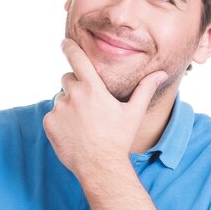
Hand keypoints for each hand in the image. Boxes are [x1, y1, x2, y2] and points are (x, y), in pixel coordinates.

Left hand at [43, 39, 166, 177]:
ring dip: (68, 105)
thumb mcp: (134, 113)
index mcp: (93, 88)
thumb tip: (161, 74)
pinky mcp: (49, 123)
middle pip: (68, 79)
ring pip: (60, 98)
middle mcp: (73, 95)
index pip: (77, 58)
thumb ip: (145, 89)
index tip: (65, 43)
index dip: (70, 47)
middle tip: (89, 106)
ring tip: (83, 124)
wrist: (100, 166)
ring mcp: (59, 109)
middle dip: (76, 87)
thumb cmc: (119, 139)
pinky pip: (52, 115)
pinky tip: (74, 133)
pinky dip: (60, 121)